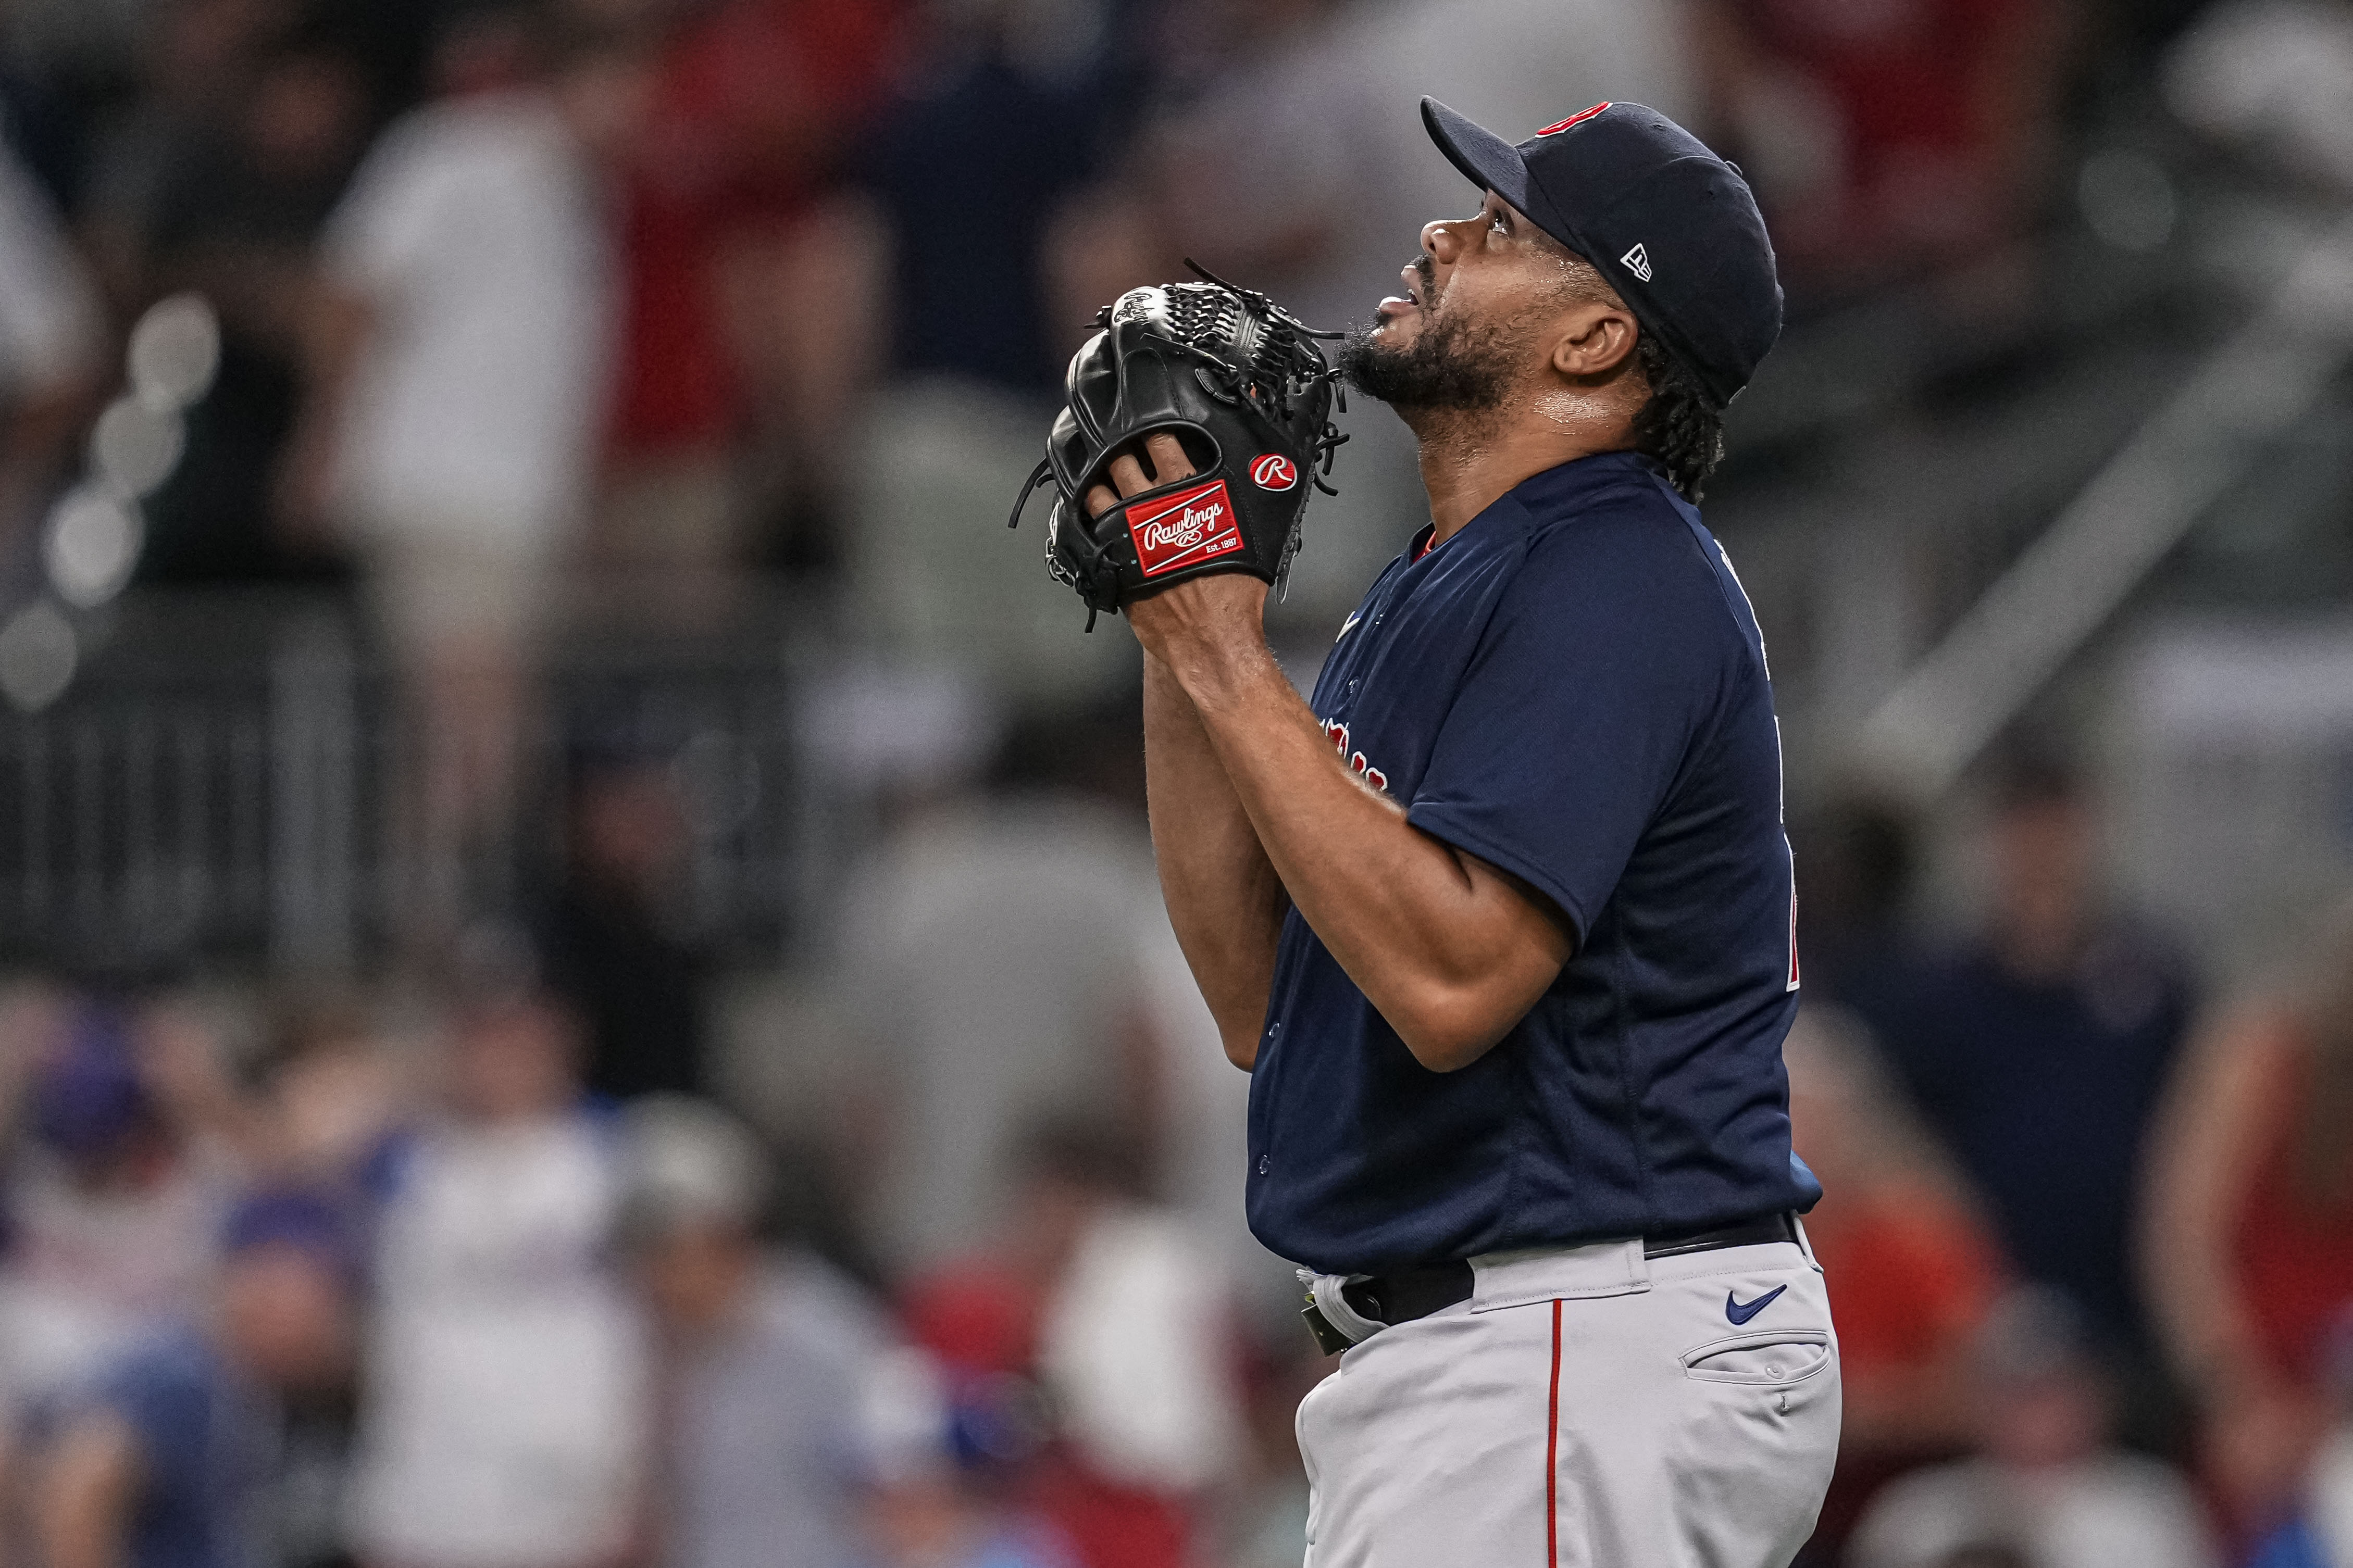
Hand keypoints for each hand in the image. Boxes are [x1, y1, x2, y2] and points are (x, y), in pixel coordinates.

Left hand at [1086, 433, 1268, 664]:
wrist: (1209, 639)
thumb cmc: (1236, 594)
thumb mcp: (1258, 535)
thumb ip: (1254, 496)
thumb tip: (1271, 468)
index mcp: (1189, 491)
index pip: (1161, 440)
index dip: (1152, 426)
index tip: (1148, 421)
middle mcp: (1152, 505)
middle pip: (1121, 458)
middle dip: (1117, 445)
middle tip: (1115, 438)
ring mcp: (1126, 532)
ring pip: (1096, 489)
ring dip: (1094, 476)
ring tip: (1095, 468)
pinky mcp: (1111, 559)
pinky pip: (1087, 527)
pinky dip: (1084, 513)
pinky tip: (1085, 507)